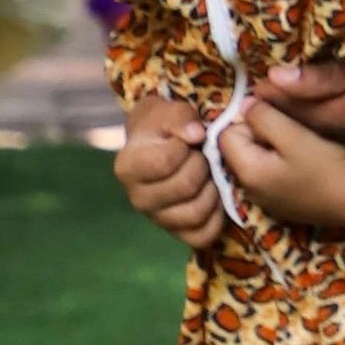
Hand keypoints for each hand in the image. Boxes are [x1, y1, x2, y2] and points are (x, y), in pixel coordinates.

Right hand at [114, 92, 223, 252]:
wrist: (159, 146)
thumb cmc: (161, 126)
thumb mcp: (165, 110)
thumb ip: (180, 116)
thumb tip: (197, 135)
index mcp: (128, 167)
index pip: (165, 161)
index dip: (184, 147)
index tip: (184, 141)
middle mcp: (137, 199)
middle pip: (186, 186)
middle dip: (202, 165)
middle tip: (201, 156)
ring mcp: (157, 220)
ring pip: (196, 213)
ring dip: (212, 189)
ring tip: (208, 174)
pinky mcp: (177, 234)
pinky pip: (204, 234)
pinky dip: (216, 215)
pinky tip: (213, 195)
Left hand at [221, 101, 344, 229]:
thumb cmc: (327, 166)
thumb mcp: (294, 134)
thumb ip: (262, 116)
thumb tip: (244, 103)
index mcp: (246, 173)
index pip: (226, 133)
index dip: (248, 118)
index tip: (276, 118)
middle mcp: (249, 190)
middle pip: (241, 146)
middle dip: (260, 132)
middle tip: (292, 131)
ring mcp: (266, 199)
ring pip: (258, 157)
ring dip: (274, 146)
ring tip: (302, 144)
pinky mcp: (283, 202)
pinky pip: (272, 172)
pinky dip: (283, 162)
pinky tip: (306, 161)